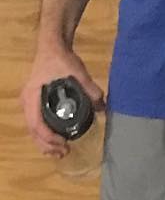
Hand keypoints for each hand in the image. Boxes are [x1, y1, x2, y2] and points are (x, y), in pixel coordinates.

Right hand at [20, 44, 103, 158]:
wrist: (53, 47)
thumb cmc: (61, 60)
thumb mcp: (78, 73)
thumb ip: (90, 89)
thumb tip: (102, 106)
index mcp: (32, 97)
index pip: (36, 124)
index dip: (48, 137)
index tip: (63, 142)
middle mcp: (27, 103)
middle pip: (33, 131)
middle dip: (47, 145)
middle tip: (65, 153)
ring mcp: (30, 103)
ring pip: (33, 129)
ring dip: (45, 143)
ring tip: (61, 152)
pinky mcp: (36, 103)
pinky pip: (37, 123)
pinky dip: (45, 134)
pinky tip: (56, 141)